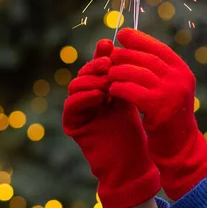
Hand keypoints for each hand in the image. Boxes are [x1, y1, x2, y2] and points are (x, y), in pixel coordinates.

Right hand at [62, 39, 159, 207]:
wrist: (132, 161)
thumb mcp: (132, 96)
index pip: (97, 64)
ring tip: (108, 82)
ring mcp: (78, 110)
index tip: (110, 46)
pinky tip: (100, 95)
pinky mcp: (72, 124)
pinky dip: (83, 97)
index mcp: (101, 87)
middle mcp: (87, 96)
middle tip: (109, 65)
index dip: (102, 54)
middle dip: (97, 66)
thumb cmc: (136, 129)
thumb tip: (131, 46)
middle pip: (84, 72)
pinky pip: (71, 105)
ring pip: (75, 85)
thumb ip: (127, 75)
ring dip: (91, 80)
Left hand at [109, 28, 206, 200]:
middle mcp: (179, 79)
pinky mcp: (158, 109)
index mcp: (182, 71)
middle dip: (124, 56)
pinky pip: (131, 91)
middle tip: (110, 57)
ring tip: (108, 74)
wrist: (179, 146)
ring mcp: (170, 93)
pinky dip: (118, 88)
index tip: (123, 34)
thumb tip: (133, 44)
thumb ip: (157, 68)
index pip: (158, 48)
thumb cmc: (168, 113)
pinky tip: (112, 89)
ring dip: (118, 72)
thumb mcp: (169, 87)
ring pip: (135, 73)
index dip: (139, 39)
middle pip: (144, 58)